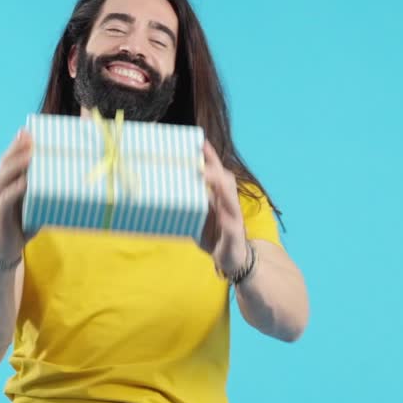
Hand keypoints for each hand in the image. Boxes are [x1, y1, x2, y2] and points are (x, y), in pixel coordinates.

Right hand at [0, 129, 35, 259]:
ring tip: (30, 154)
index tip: (30, 130)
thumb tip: (70, 182)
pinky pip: (6, 198)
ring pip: (4, 176)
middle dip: (17, 147)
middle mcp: (1, 187)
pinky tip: (25, 183)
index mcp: (10, 182)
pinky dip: (15, 189)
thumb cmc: (23, 226)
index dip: (19, 144)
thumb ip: (46, 192)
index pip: (12, 158)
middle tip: (31, 137)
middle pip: (6, 161)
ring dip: (17, 164)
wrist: (6, 250)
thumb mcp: (37, 205)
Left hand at [197, 139, 248, 275]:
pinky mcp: (235, 233)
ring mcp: (234, 217)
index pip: (215, 173)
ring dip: (220, 185)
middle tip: (200, 156)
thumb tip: (167, 194)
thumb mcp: (197, 220)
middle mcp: (228, 203)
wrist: (232, 260)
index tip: (199, 142)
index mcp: (218, 198)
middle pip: (224, 179)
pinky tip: (219, 209)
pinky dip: (226, 215)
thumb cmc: (213, 236)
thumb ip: (188, 206)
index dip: (209, 157)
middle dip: (214, 166)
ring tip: (208, 176)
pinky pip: (232, 222)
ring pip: (230, 196)